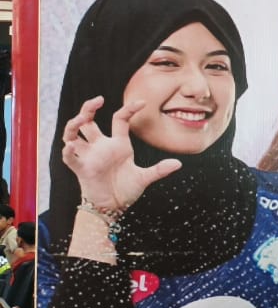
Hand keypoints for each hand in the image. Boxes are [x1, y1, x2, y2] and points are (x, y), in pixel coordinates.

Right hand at [62, 97, 181, 211]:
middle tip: (97, 100)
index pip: (119, 119)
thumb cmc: (126, 190)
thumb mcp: (144, 178)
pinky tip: (70, 146)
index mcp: (118, 144)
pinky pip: (70, 158)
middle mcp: (101, 146)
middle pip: (89, 121)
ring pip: (73, 135)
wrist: (113, 207)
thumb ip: (159, 170)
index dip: (129, 109)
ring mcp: (89, 156)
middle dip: (89, 109)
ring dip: (74, 125)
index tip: (142, 102)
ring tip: (81, 119)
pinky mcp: (81, 169)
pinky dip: (68, 152)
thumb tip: (179, 163)